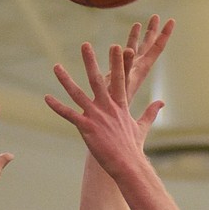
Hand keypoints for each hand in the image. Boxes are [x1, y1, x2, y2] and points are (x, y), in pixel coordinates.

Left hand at [45, 43, 163, 178]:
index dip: (118, 62)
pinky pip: (69, 114)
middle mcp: (107, 107)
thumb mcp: (142, 127)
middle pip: (97, 80)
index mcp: (120, 105)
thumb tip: (161, 103)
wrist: (128, 164)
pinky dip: (57, 106)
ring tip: (56, 67)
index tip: (116, 46)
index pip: (120, 79)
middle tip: (85, 45)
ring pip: (78, 94)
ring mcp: (96, 116)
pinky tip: (47, 98)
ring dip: (66, 80)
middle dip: (90, 61)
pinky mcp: (86, 128)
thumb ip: (150, 112)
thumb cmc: (133, 147)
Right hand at [120, 15, 174, 100]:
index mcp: (142, 68)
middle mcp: (138, 68)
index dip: (164, 34)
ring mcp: (128, 72)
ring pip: (134, 50)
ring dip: (137, 37)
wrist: (110, 119)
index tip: (171, 21)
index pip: (157, 48)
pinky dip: (119, 50)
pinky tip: (117, 45)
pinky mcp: (117, 76)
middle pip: (148, 46)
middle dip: (152, 31)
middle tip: (157, 16)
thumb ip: (124, 65)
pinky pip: (120, 58)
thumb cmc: (116, 104)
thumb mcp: (122, 82)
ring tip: (138, 24)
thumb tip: (128, 49)